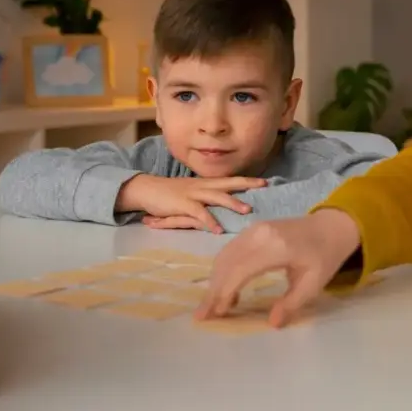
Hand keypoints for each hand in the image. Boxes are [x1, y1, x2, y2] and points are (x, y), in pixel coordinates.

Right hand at [118, 174, 267, 233]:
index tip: (265, 181)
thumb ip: (206, 198)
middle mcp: (201, 186)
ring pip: (216, 197)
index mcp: (204, 183)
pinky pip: (199, 213)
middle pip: (228, 183)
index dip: (246, 180)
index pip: (229, 180)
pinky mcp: (182, 205)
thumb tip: (222, 204)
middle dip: (247, 183)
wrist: (147, 190)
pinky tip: (218, 230)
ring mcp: (192, 194)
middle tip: (264, 185)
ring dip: (232, 203)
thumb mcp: (191, 193)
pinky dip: (209, 221)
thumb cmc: (169, 194)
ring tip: (247, 210)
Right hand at [195, 208, 361, 327]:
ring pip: (225, 256)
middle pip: (227, 263)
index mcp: (275, 247)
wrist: (330, 227)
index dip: (225, 292)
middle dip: (213, 290)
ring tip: (215, 307)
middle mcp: (259, 234)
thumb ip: (291, 303)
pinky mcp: (252, 230)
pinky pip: (231, 250)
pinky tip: (229, 291)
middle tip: (203, 315)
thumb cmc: (323, 257)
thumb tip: (272, 324)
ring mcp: (254, 229)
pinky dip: (224, 271)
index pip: (240, 270)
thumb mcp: (313, 284)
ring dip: (216, 281)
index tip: (217, 314)